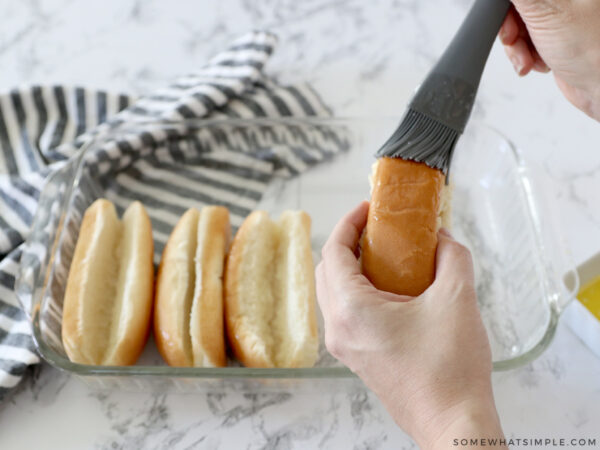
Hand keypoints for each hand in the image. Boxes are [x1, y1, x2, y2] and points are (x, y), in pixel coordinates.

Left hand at [316, 202, 505, 448]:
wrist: (452, 422)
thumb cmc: (451, 368)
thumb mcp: (458, 298)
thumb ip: (451, 256)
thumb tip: (443, 238)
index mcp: (351, 309)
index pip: (333, 251)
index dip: (349, 222)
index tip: (369, 208)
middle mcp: (338, 328)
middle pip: (327, 270)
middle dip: (349, 242)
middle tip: (379, 228)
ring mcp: (345, 346)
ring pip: (334, 293)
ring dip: (353, 267)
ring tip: (387, 254)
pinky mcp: (357, 357)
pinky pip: (346, 313)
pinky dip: (359, 291)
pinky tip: (393, 288)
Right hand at [499, 0, 599, 120]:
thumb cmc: (593, 52)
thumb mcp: (548, 13)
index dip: (508, 7)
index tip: (506, 20)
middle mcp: (566, 0)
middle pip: (518, 7)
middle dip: (512, 29)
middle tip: (515, 41)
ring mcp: (561, 17)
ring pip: (519, 25)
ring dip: (517, 47)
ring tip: (530, 59)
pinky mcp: (555, 36)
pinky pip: (527, 40)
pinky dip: (526, 54)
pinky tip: (539, 61)